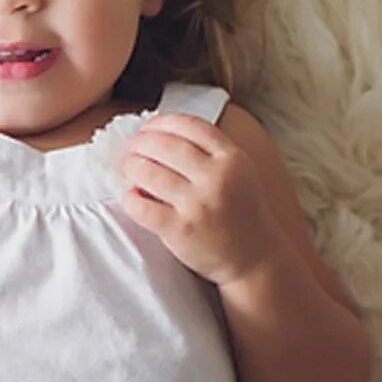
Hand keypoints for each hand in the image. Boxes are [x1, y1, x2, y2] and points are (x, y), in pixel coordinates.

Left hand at [119, 113, 287, 286]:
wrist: (255, 258)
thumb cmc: (241, 213)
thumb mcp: (240, 172)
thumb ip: (211, 152)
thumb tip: (162, 134)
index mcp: (231, 158)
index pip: (188, 125)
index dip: (160, 123)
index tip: (147, 128)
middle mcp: (216, 177)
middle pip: (164, 145)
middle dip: (139, 143)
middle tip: (129, 148)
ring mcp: (197, 204)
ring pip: (148, 172)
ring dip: (130, 166)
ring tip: (126, 168)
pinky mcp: (180, 230)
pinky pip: (142, 207)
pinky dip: (130, 198)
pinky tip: (130, 197)